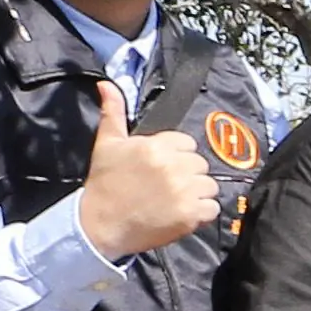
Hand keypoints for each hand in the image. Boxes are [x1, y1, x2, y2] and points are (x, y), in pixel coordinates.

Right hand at [78, 81, 223, 259]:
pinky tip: (180, 214)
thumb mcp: (107, 144)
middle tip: (165, 186)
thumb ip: (114, 112)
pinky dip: (201, 214)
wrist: (98, 226)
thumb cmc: (104, 184)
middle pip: (200, 164)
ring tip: (173, 201)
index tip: (160, 168)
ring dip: (196, 194)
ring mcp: (184, 191)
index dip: (175, 156)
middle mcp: (172, 166)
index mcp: (155, 146)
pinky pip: (212, 208)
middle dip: (187, 174)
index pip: (186, 143)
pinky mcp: (190, 215)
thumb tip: (106, 84)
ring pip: (209, 186)